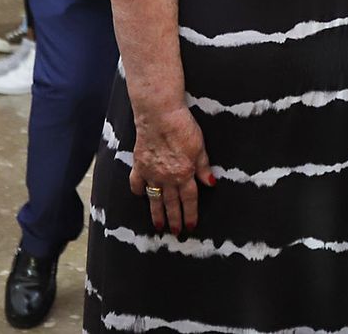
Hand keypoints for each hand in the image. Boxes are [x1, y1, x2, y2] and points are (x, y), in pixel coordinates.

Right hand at [129, 105, 213, 236]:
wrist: (159, 115)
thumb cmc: (182, 127)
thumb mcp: (200, 147)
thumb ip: (204, 167)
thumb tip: (210, 183)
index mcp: (185, 174)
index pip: (189, 200)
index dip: (191, 214)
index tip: (190, 226)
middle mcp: (168, 178)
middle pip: (172, 204)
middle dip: (174, 220)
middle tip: (176, 232)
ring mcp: (151, 173)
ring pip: (155, 199)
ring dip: (157, 214)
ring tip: (158, 226)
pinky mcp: (139, 165)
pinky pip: (137, 183)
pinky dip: (138, 190)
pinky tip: (140, 195)